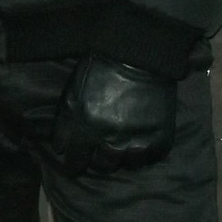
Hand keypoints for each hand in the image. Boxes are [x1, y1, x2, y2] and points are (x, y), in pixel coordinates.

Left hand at [48, 55, 179, 176]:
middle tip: (100, 150)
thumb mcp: (72, 94)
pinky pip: (150, 158)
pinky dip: (144, 153)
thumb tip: (61, 151)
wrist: (138, 55)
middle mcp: (112, 138)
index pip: (76, 161)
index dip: (74, 165)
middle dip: (98, 160)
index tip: (76, 165)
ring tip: (121, 144)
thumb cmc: (100, 71)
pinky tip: (139, 140)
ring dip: (121, 157)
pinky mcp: (160, 137)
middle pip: (102, 166)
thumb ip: (64, 125)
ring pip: (126, 165)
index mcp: (88, 127)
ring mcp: (138, 140)